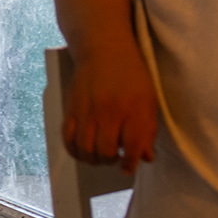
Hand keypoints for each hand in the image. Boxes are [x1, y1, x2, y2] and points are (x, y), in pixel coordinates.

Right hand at [62, 44, 157, 172]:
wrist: (104, 49)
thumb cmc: (131, 75)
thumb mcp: (149, 100)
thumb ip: (148, 130)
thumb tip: (145, 158)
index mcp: (134, 108)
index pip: (133, 146)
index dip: (130, 163)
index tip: (128, 168)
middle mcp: (109, 111)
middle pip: (106, 151)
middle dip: (111, 161)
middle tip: (115, 157)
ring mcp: (87, 110)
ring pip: (86, 149)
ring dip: (93, 159)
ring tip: (100, 155)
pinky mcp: (71, 109)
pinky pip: (68, 139)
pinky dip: (75, 151)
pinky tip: (83, 150)